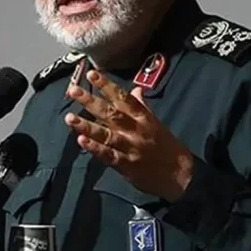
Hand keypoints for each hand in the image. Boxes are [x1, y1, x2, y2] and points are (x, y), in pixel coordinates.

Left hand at [64, 70, 193, 201]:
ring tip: (69, 117)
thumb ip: (142, 106)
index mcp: (143, 117)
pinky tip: (81, 141)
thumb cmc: (167, 146)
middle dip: (91, 101)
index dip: (107, 85)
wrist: (181, 176)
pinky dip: (95, 148)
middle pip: (111, 113)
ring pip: (106, 134)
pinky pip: (108, 155)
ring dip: (87, 125)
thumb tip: (136, 89)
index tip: (92, 74)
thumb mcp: (156, 123)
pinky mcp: (126, 165)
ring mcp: (130, 148)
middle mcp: (136, 130)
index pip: (123, 98)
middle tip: (73, 90)